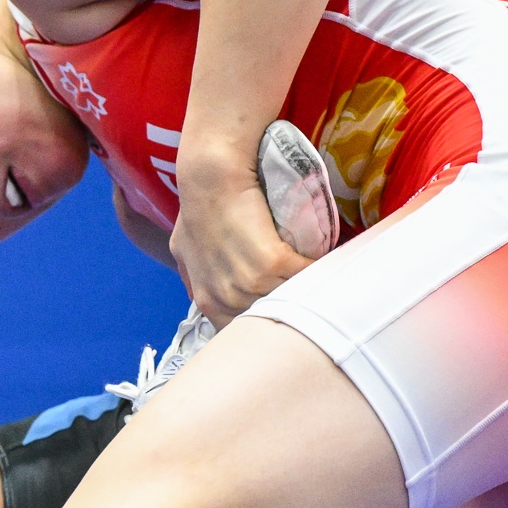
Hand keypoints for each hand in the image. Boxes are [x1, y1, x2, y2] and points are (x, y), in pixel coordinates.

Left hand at [170, 171, 307, 324]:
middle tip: (297, 290)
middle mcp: (228, 298)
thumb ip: (193, 278)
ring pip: (289, 298)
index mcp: (209, 302)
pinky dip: (316, 269)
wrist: (212, 178)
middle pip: (269, 315)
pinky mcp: (272, 262)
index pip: (241, 328)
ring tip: (315, 279)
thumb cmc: (198, 209)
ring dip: (304, 290)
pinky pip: (304, 275)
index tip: (273, 304)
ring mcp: (250, 282)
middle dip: (284, 304)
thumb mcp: (184, 250)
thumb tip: (199, 295)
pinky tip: (323, 262)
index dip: (259, 316)